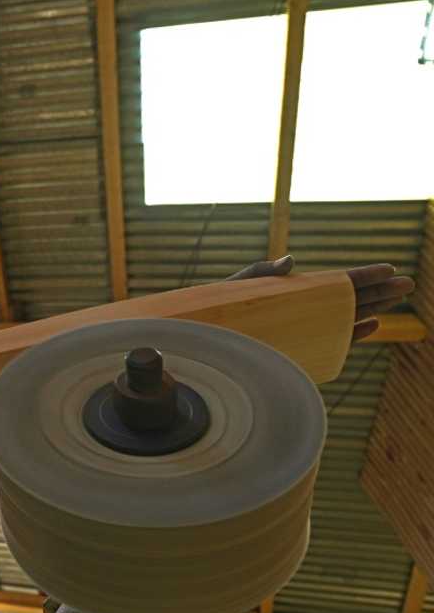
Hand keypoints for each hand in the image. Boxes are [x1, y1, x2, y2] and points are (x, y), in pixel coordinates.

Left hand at [227, 256, 415, 342]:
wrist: (206, 336)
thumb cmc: (220, 308)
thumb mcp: (242, 285)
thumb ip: (266, 272)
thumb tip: (293, 261)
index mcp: (295, 291)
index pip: (336, 282)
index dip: (362, 276)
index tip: (387, 268)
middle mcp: (305, 310)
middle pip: (349, 299)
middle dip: (379, 291)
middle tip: (407, 284)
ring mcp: (305, 331)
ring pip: (347, 318)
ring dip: (373, 309)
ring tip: (396, 298)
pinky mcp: (301, 351)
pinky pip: (333, 344)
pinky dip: (352, 335)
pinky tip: (372, 324)